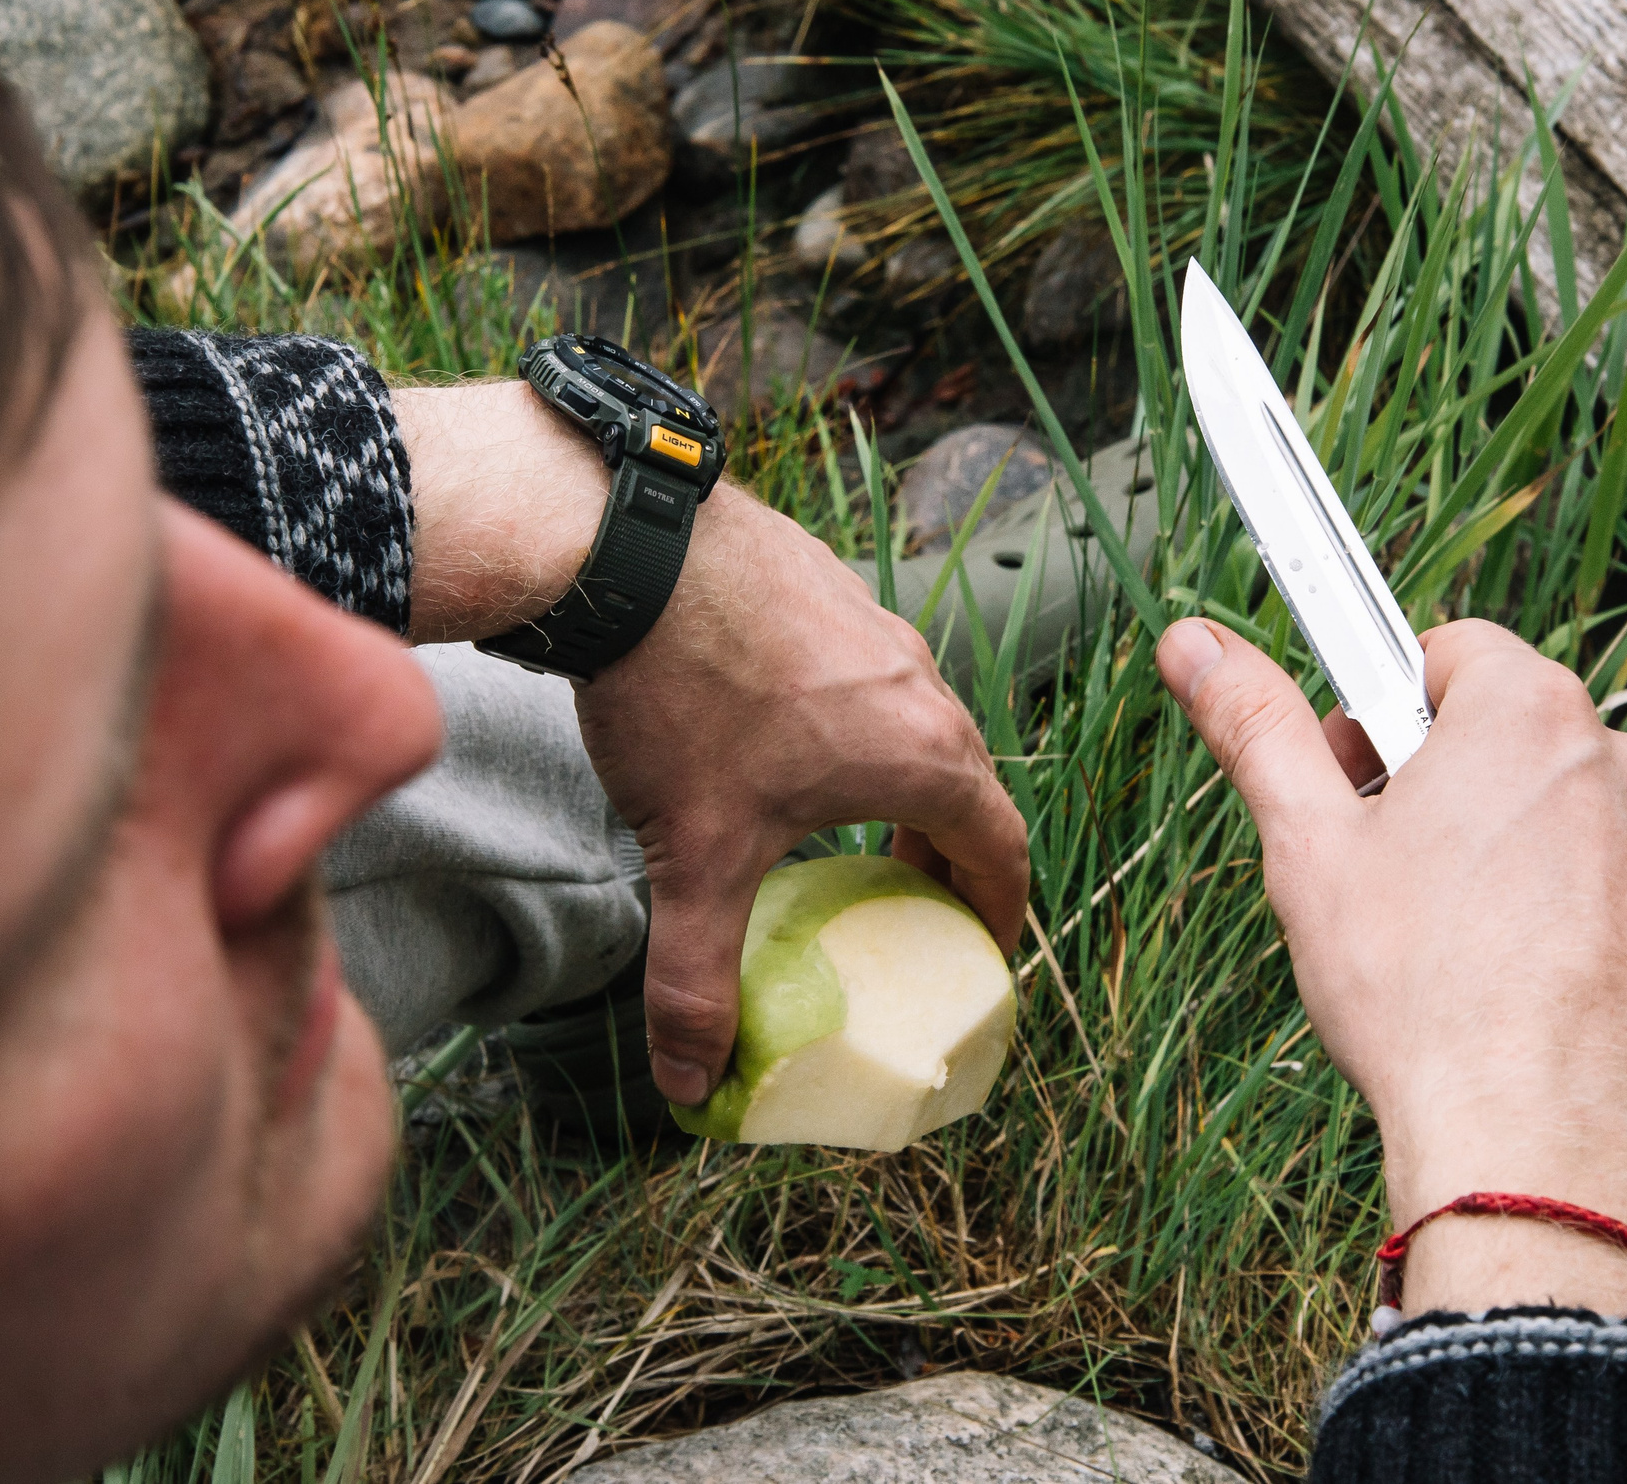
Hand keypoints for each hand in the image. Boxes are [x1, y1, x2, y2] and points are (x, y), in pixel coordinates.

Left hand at [579, 487, 1028, 1102]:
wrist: (626, 544)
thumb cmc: (685, 696)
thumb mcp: (693, 854)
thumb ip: (696, 978)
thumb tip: (695, 1082)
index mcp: (923, 752)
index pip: (1000, 845)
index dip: (998, 908)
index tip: (982, 947)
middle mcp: (918, 680)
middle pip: (963, 779)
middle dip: (947, 849)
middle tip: (910, 901)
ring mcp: (871, 621)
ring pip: (911, 715)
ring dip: (897, 775)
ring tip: (844, 818)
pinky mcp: (818, 581)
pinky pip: (858, 667)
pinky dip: (847, 716)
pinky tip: (774, 731)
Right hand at [1156, 617, 1626, 1330]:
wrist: (1543, 1159)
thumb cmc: (1417, 998)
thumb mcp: (1308, 850)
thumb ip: (1256, 726)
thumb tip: (1191, 640)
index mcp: (1530, 717)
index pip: (1456, 657)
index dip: (1391, 717)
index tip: (1362, 789)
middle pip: (1536, 748)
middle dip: (1476, 797)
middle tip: (1415, 891)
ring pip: (1613, 834)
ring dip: (1559, 871)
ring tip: (1494, 965)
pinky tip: (1571, 1013)